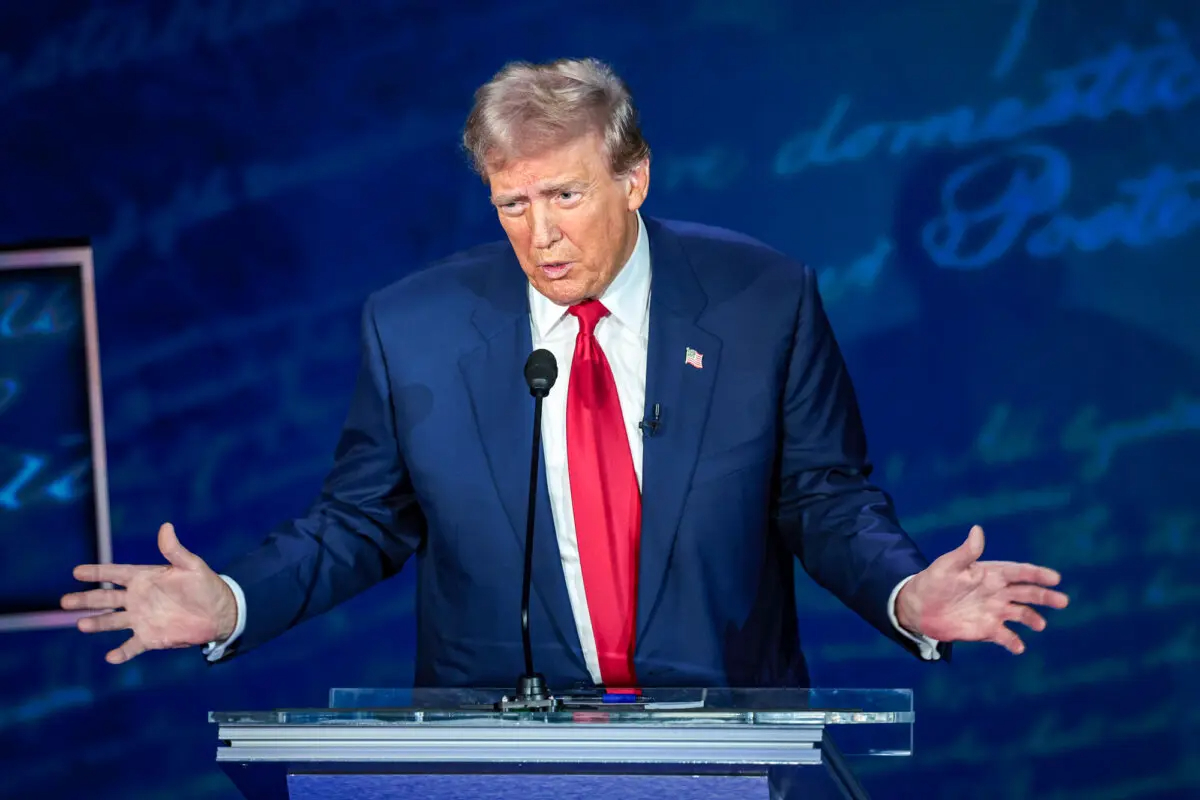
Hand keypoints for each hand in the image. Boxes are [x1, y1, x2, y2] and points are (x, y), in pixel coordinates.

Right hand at [61, 522, 237, 663]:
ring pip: (112, 622)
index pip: (116, 574)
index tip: (77, 572)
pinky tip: (110, 657)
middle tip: (64, 601)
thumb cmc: (205, 585)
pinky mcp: (151, 637)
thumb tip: (166, 527)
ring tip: (81, 625)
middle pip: (106, 599)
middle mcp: (138, 598)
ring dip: (97, 623)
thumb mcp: (191, 565)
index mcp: (145, 578)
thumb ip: (174, 550)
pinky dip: (122, 652)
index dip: (97, 573)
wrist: (220, 612)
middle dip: (85, 599)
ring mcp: (142, 618)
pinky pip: (132, 646)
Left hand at [896, 525, 1068, 653]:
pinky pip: (1005, 636)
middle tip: (1063, 601)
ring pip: (1021, 614)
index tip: (1055, 578)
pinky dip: (1014, 642)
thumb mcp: (947, 566)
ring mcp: (994, 611)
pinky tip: (1018, 647)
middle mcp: (997, 592)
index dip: (1037, 574)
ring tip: (1040, 625)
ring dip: (1033, 619)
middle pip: (1027, 593)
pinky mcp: (987, 629)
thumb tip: (977, 530)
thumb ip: (965, 553)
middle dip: (1045, 596)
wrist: (918, 607)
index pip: (1019, 572)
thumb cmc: (933, 581)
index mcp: (990, 573)